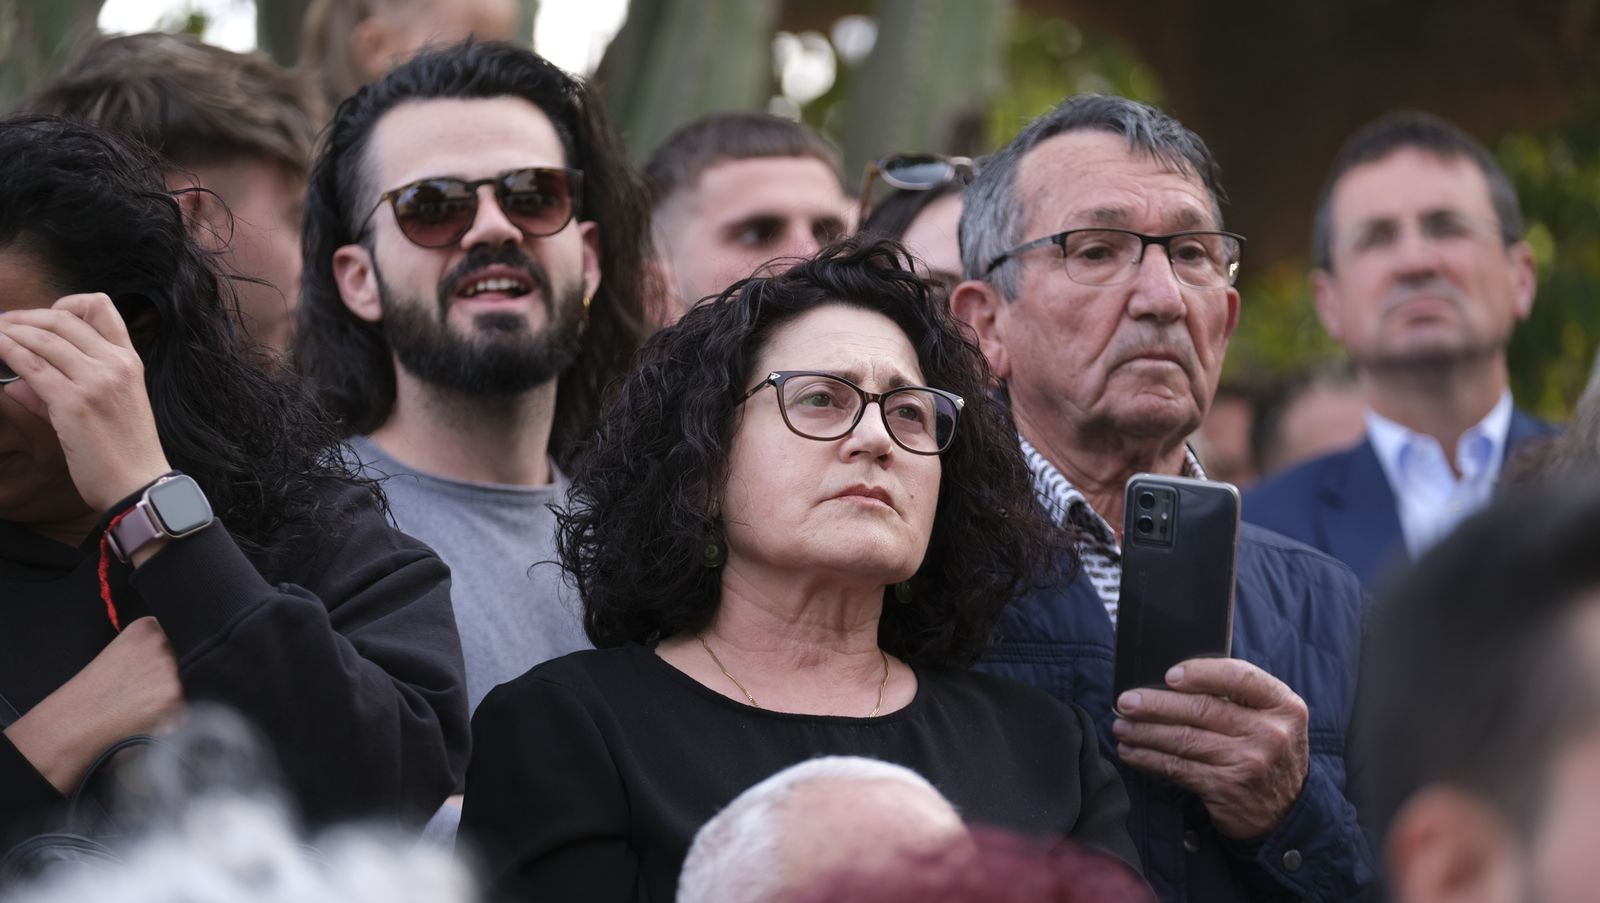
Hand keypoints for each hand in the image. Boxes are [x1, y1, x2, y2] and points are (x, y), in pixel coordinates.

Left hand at [0, 294, 171, 512]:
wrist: (137, 483)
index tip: (46, 318)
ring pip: (43, 338)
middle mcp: (115, 364)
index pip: (101, 307)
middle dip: (26, 316)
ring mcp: (95, 382)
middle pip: (63, 318)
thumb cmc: (124, 451)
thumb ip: (74, 385)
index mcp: (129, 360)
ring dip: (10, 331)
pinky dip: (7, 352)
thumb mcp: (113, 406)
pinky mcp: (73, 403)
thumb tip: (22, 378)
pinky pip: (31, 365)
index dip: (67, 303)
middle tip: (3, 323)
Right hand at [3, 617, 186, 792]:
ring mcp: (169, 671)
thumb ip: (145, 647)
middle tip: (139, 692)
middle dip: (166, 677)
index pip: (173, 635)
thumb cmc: (91, 692)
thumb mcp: (116, 653)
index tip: (148, 668)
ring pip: (183, 685)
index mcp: (145, 629)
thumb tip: (170, 652)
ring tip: (138, 706)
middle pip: (181, 660)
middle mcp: (159, 645)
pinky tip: (145, 717)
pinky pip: (183, 708)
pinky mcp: (175, 697)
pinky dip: (170, 716)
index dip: (162, 656)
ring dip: (169, 697)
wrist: (75, 722)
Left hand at [1112, 657, 1309, 838]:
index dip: (1200, 672)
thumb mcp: (1270, 719)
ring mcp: (1248, 762)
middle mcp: (1269, 732)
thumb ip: (1236, 696)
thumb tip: (1172, 680)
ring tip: (1122, 726)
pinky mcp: (1226, 788)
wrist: (1287, 811)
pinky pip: (1178, 767)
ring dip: (1144, 731)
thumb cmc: (1267, 752)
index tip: (1169, 675)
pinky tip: (1132, 751)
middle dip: (1155, 704)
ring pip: (1184, 739)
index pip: (1239, 676)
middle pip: (1201, 709)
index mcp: (1283, 705)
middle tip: (1126, 701)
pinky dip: (1149, 758)